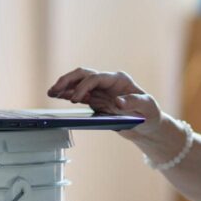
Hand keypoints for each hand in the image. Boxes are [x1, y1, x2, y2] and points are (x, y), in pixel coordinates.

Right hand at [47, 67, 162, 136]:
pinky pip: (78, 95)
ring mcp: (100, 91)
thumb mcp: (147, 107)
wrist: (147, 125)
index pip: (96, 78)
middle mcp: (107, 82)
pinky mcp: (96, 100)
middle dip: (68, 80)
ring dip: (64, 86)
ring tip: (51, 93)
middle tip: (54, 90)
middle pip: (83, 75)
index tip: (75, 99)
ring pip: (78, 83)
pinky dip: (67, 95)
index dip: (84, 86)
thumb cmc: (150, 113)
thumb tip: (118, 101)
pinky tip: (57, 97)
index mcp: (118, 79)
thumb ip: (134, 103)